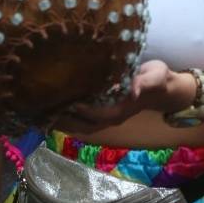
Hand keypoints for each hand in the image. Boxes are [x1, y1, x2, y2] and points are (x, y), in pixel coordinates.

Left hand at [54, 61, 192, 132]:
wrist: (163, 87)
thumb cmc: (158, 79)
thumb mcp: (156, 77)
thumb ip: (145, 83)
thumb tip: (133, 90)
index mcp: (120, 110)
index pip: (94, 114)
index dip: (79, 109)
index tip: (62, 100)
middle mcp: (110, 117)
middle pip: (81, 125)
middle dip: (62, 119)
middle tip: (42, 108)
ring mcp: (105, 116)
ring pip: (78, 124)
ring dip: (61, 120)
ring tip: (41, 110)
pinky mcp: (102, 110)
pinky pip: (80, 119)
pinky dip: (66, 116)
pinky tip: (53, 106)